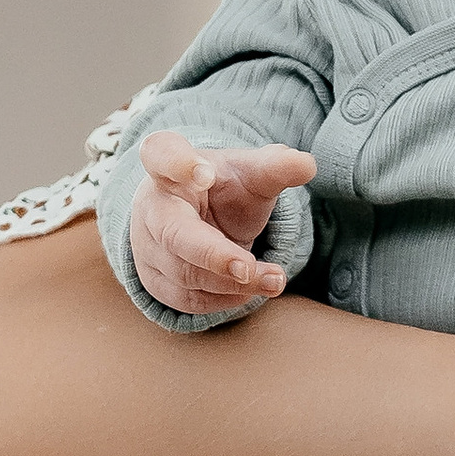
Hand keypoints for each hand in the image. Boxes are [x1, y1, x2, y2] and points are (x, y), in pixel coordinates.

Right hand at [131, 131, 316, 315]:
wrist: (194, 217)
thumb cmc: (221, 189)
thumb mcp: (249, 173)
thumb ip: (276, 168)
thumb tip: (307, 165)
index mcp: (170, 166)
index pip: (162, 155)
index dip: (178, 164)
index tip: (204, 172)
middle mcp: (152, 206)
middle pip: (174, 234)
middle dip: (213, 254)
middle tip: (248, 267)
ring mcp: (147, 247)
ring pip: (186, 274)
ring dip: (233, 283)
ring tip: (274, 279)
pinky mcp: (156, 281)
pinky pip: (189, 299)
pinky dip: (225, 299)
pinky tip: (251, 290)